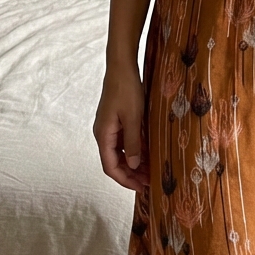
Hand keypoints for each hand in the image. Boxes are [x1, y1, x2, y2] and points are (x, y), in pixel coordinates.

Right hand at [92, 61, 148, 191]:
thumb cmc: (126, 89)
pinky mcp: (116, 120)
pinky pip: (124, 141)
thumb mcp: (133, 118)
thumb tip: (133, 166)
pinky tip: (148, 153)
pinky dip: (135, 150)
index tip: (140, 188)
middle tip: (149, 183)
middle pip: (115, 162)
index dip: (125, 180)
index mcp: (103, 135)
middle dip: (131, 174)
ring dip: (134, 163)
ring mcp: (109, 127)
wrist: (121, 66)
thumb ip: (132, 143)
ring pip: (120, 152)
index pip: (110, 167)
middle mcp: (104, 133)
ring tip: (151, 171)